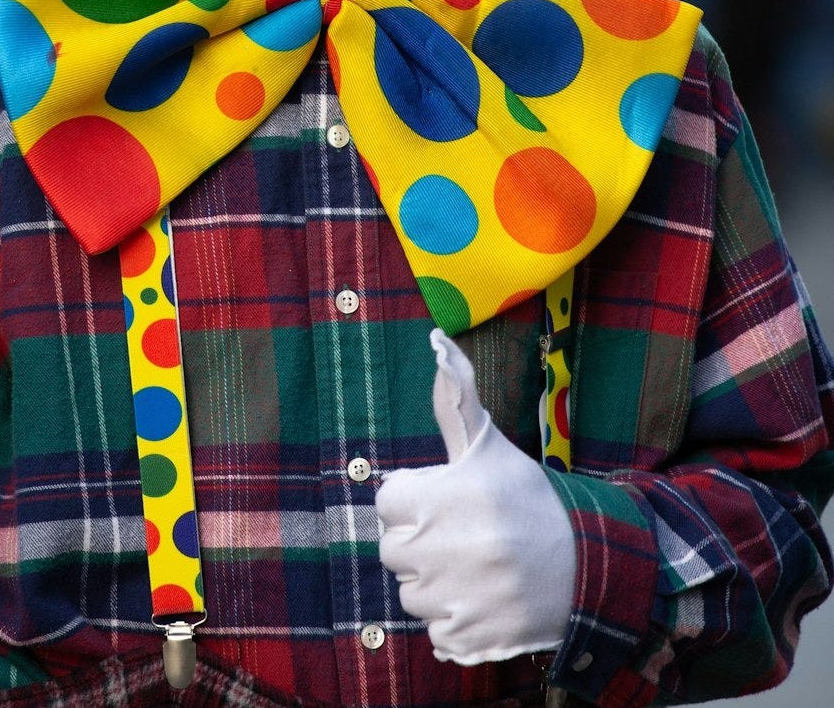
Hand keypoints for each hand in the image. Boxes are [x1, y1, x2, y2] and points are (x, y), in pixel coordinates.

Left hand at [376, 328, 576, 664]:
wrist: (590, 563)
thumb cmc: (528, 497)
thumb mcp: (489, 445)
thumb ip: (455, 396)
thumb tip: (436, 338)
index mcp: (443, 497)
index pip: (387, 501)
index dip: (415, 497)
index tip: (447, 498)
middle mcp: (445, 550)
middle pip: (393, 550)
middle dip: (423, 540)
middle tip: (465, 533)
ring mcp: (457, 600)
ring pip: (411, 594)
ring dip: (437, 582)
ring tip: (477, 565)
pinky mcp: (470, 640)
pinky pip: (435, 632)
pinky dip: (455, 621)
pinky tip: (485, 598)